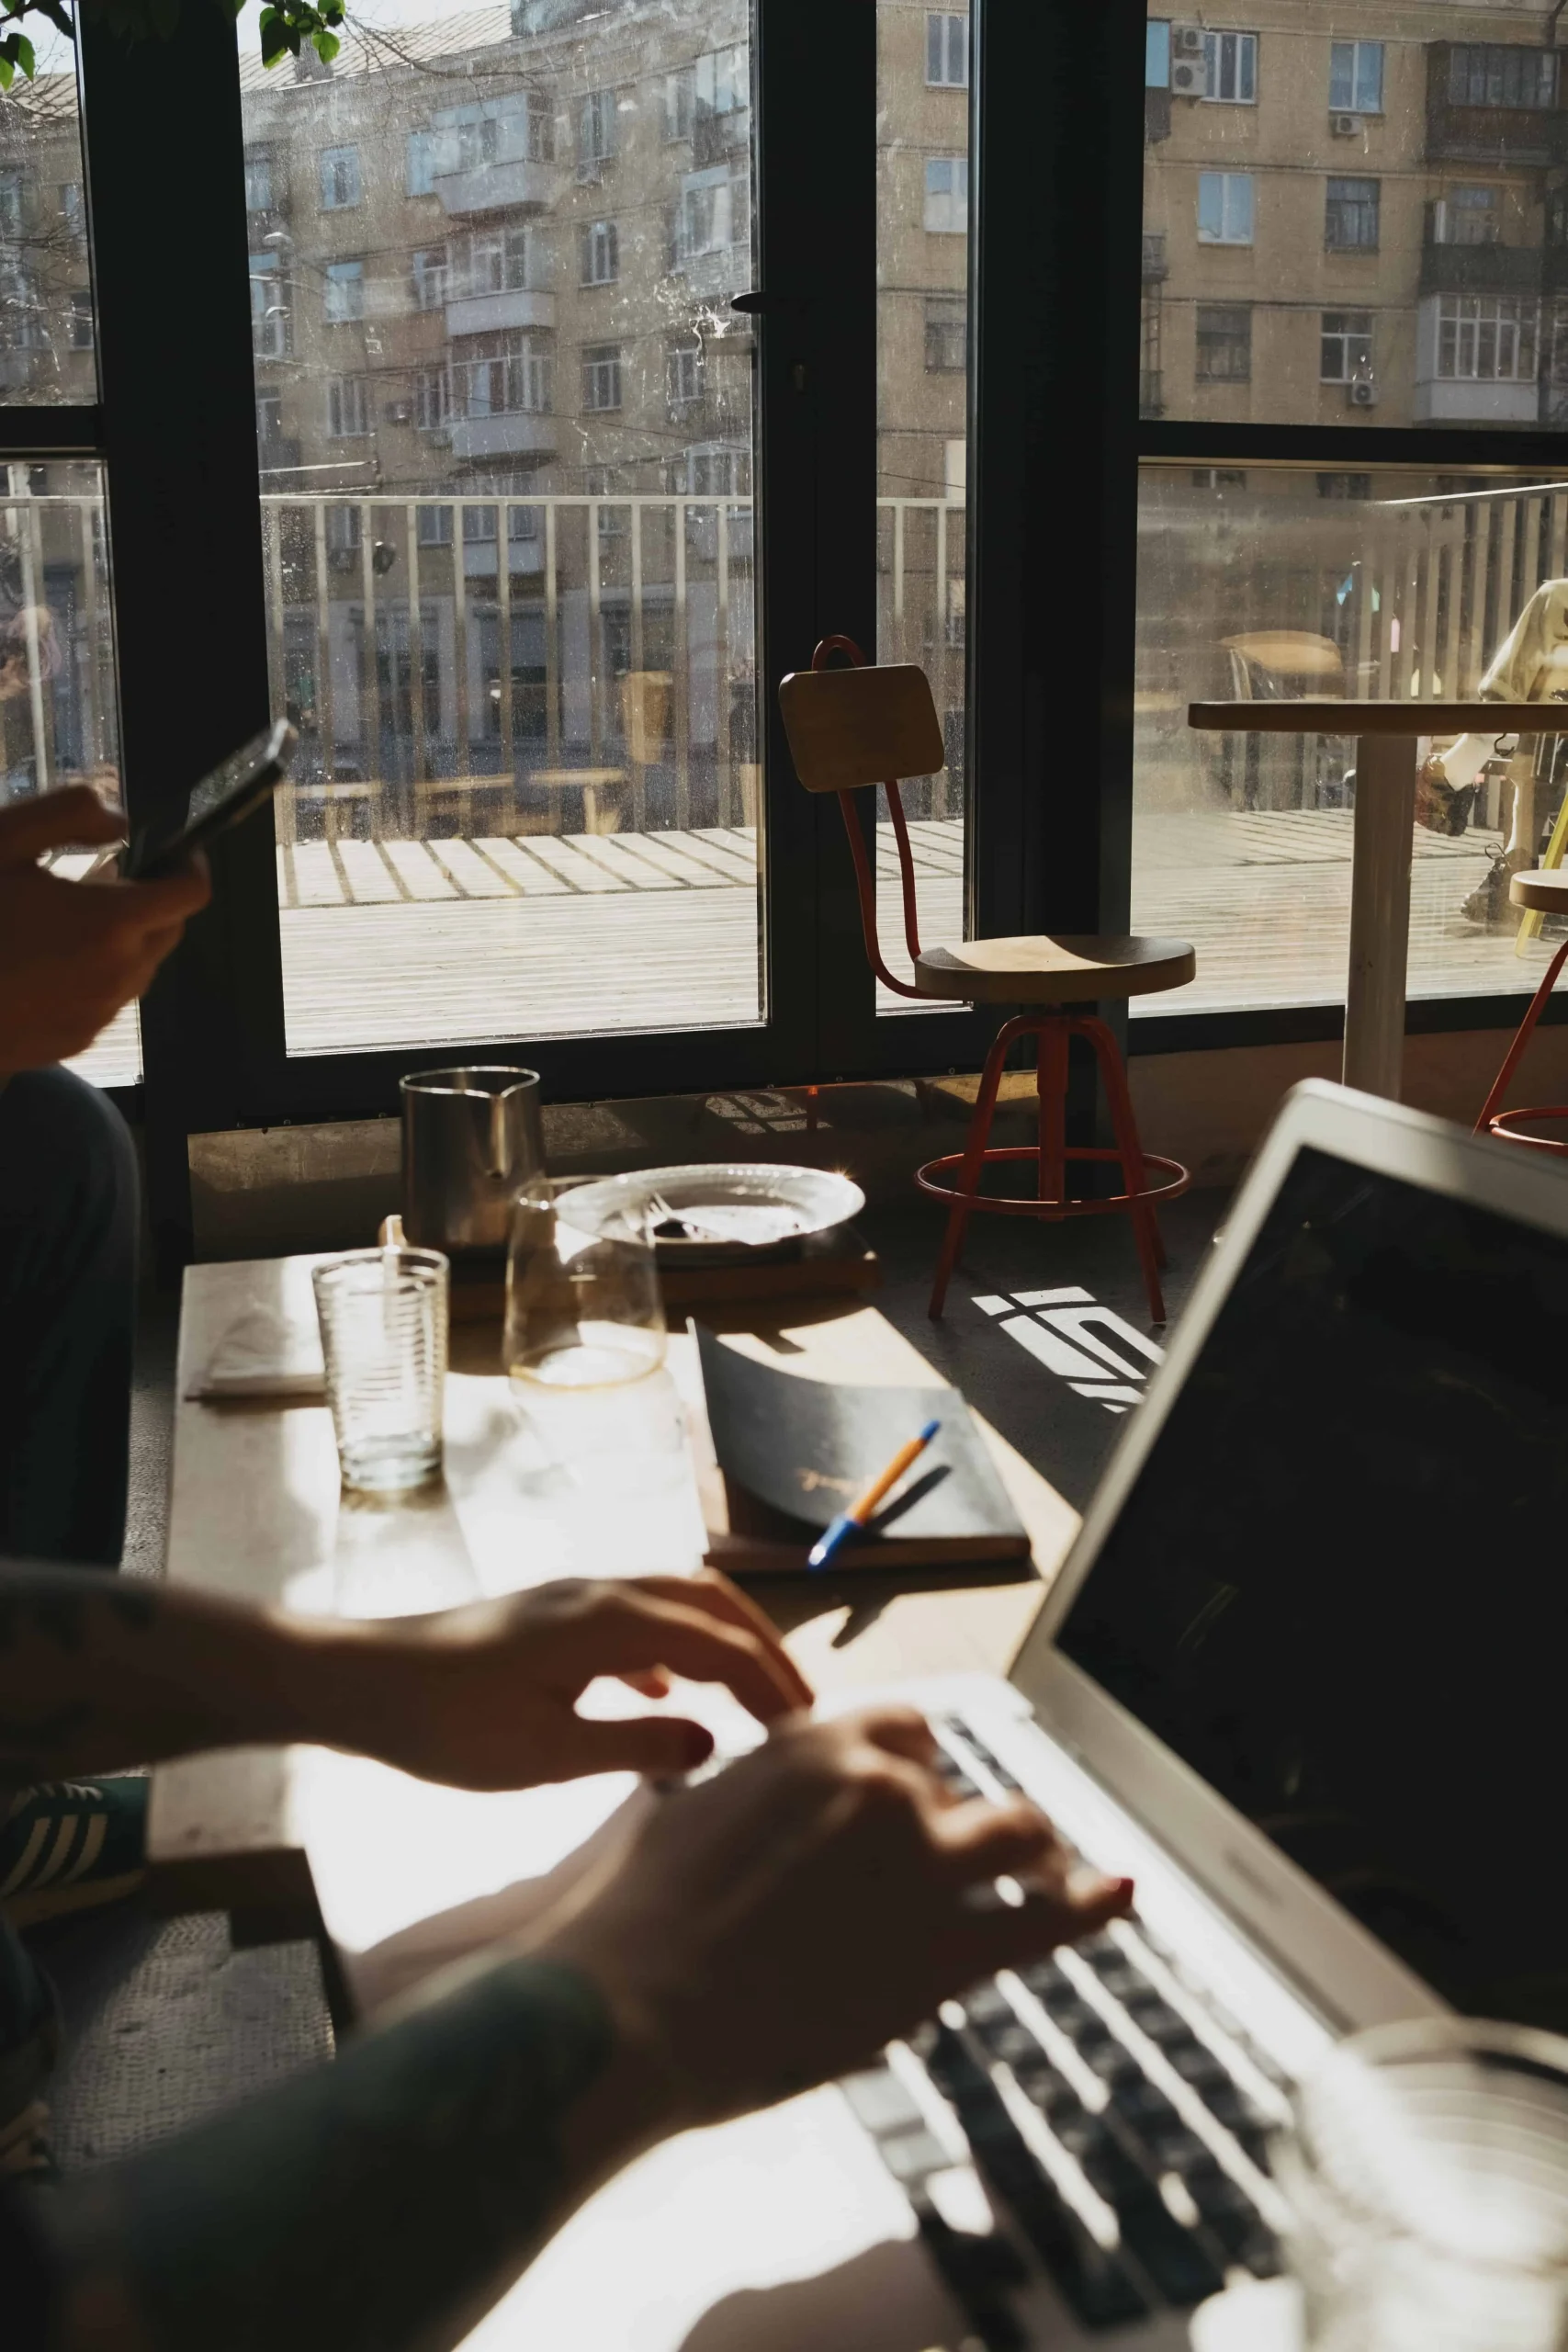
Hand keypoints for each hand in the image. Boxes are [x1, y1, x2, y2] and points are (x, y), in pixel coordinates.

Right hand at [0, 785, 210, 1073]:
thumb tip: (117, 821)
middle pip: (169, 930)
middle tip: (100, 880)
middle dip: (150, 901)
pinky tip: (42, 962)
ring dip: (120, 940)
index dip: (189, 865)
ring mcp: (99, 1013)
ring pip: (139, 967)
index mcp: (111, 921)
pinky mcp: (78, 1039)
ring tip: (61, 921)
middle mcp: (118, 973)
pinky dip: (92, 975)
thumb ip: (67, 815)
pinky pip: (105, 999)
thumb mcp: (2, 839)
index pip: (190, 893)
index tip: (175, 852)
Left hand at [330, 1573, 815, 1789]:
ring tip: (750, 1702)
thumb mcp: (545, 1755)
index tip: (808, 1736)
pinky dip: (674, 1648)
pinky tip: (663, 1698)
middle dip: (763, 1653)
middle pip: (712, 1604)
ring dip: (722, 1644)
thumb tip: (712, 1742)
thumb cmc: (444, 1725)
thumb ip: (635, 1746)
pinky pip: (639, 1616)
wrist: (357, 1682)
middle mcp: (602, 1592)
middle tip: (798, 1712)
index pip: (721, 1645)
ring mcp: (575, 1598)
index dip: (772, 1687)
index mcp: (610, 1621)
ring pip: (677, 1602)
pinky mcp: (551, 1615)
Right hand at [531, 1704, 1133, 2130]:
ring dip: (1030, 1851)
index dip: (911, 1765)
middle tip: (950, 1857)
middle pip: (952, 1785)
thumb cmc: (625, 1917)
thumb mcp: (672, 1812)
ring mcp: (923, 1868)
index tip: (909, 1795)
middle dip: (953, 1818)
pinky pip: (1041, 1922)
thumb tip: (716, 1793)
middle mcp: (882, 1787)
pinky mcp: (943, 1955)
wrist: (621, 2009)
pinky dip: (1088, 1905)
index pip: (904, 1727)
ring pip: (1016, 1835)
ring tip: (1039, 1873)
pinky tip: (1117, 1894)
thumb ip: (728, 1794)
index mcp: (816, 1742)